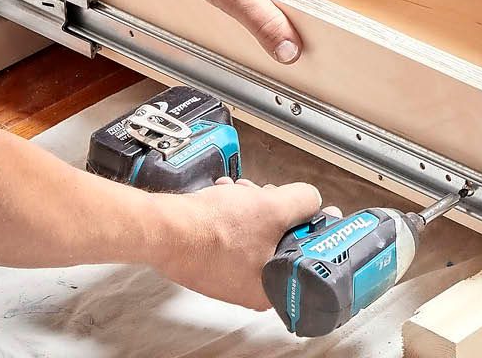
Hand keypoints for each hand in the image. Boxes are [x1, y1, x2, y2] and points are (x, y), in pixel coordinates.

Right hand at [153, 178, 322, 308]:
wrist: (168, 229)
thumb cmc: (212, 231)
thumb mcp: (273, 208)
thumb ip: (303, 201)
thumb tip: (313, 198)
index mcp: (271, 288)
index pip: (307, 254)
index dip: (310, 224)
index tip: (311, 209)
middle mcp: (251, 288)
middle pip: (282, 239)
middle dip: (275, 208)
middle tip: (268, 194)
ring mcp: (231, 274)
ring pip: (257, 231)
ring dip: (252, 204)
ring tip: (240, 192)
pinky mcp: (215, 260)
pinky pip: (235, 231)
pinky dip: (234, 211)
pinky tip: (226, 196)